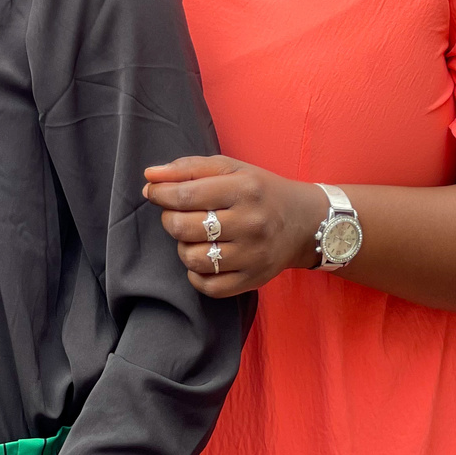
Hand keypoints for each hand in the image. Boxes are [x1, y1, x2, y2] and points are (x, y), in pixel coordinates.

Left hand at [142, 156, 327, 297]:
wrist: (305, 222)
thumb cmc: (260, 190)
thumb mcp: (231, 168)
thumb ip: (189, 168)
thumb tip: (150, 176)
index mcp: (244, 189)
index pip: (186, 195)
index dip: (160, 194)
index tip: (153, 193)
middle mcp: (251, 223)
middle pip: (183, 228)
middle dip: (170, 219)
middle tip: (177, 214)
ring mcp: (253, 255)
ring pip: (192, 259)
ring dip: (182, 247)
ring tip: (193, 236)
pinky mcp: (253, 280)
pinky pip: (208, 286)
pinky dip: (196, 274)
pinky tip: (204, 258)